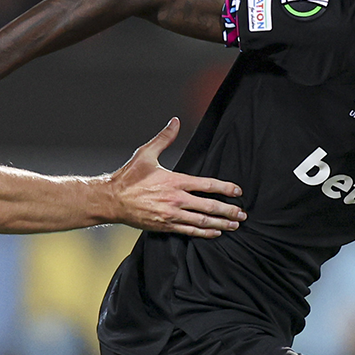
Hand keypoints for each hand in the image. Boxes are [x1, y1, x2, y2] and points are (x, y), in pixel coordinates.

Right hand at [108, 118, 246, 237]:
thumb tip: (175, 121)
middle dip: (228, 210)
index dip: (225, 188)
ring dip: (220, 223)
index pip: (206, 185)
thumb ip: (164, 138)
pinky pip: (189, 231)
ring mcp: (171, 215)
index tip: (238, 191)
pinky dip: (204, 232)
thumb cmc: (128, 177)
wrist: (111, 200)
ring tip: (234, 225)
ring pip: (202, 221)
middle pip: (209, 206)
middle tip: (242, 214)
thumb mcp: (146, 153)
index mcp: (174, 181)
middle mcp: (175, 200)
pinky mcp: (165, 226)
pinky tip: (215, 232)